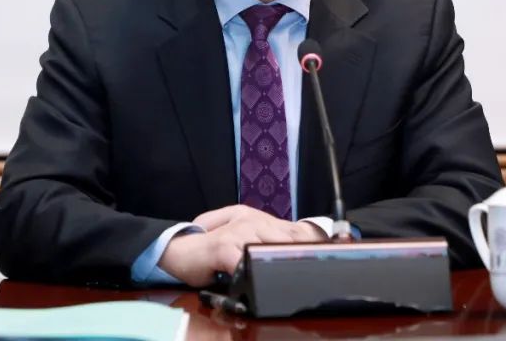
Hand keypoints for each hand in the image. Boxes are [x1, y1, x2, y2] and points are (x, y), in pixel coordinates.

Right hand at [157, 205, 325, 286]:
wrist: (178, 250)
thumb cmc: (212, 251)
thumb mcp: (243, 242)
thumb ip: (266, 244)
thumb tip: (299, 254)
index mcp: (259, 219)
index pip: (296, 229)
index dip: (312, 245)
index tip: (327, 259)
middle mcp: (251, 220)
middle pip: (288, 238)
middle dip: (300, 258)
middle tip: (314, 275)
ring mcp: (238, 231)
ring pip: (269, 249)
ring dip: (278, 266)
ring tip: (289, 281)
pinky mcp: (223, 246)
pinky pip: (244, 262)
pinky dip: (252, 276)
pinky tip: (257, 286)